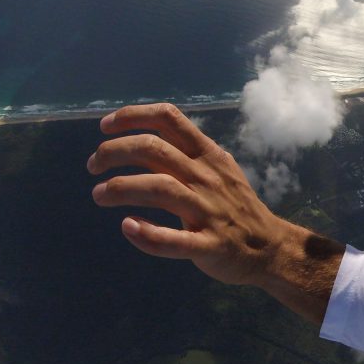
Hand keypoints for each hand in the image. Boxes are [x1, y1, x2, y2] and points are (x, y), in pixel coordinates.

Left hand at [87, 103, 291, 286]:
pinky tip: (128, 227)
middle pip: (154, 149)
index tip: (104, 127)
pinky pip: (175, 240)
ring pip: (160, 188)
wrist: (270, 247)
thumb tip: (141, 140)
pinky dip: (148, 234)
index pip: (168, 118)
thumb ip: (185, 155)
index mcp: (208, 155)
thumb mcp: (218, 169)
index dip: (132, 116)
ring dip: (122, 188)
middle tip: (93, 166)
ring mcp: (209, 211)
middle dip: (114, 151)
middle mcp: (207, 177)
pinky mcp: (209, 245)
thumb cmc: (236, 206)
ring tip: (99, 195)